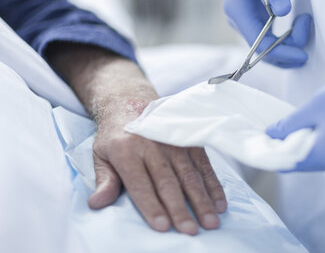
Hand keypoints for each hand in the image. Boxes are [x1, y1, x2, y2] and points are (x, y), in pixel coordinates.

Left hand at [90, 105, 226, 234]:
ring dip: (202, 200)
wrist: (131, 102)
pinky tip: (220, 203)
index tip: (163, 226)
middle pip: (168, 182)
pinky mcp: (190, 141)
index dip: (152, 206)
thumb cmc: (116, 135)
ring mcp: (174, 143)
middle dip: (180, 208)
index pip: (141, 185)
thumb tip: (97, 203)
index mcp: (126, 151)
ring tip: (210, 221)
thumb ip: (104, 180)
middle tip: (190, 230)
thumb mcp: (101, 154)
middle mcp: (152, 146)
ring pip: (190, 176)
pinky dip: (213, 185)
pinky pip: (204, 166)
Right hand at [224, 0, 311, 67]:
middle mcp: (238, 20)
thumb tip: (283, 12)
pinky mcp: (255, 19)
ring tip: (305, 22)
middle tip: (307, 26)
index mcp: (237, 11)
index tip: (303, 54)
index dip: (281, 53)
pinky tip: (299, 27)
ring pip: (268, 47)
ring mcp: (246, 21)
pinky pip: (270, 38)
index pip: (258, 45)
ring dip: (289, 44)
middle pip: (263, 50)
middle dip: (288, 49)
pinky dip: (286, 39)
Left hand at [267, 63, 324, 172]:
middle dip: (292, 144)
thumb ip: (290, 124)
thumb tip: (270, 135)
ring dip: (311, 141)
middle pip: (307, 161)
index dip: (273, 152)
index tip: (264, 138)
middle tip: (286, 122)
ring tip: (308, 117)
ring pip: (324, 156)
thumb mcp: (316, 107)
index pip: (289, 164)